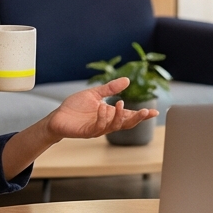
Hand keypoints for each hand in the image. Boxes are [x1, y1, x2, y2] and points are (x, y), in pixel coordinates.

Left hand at [44, 77, 158, 140]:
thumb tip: (127, 80)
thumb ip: (110, 89)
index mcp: (110, 114)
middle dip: (137, 118)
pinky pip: (99, 126)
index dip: (142, 114)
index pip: (129, 115)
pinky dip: (103, 117)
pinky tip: (103, 108)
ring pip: (115, 126)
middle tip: (146, 112)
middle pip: (127, 123)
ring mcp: (98, 128)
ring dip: (119, 116)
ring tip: (120, 103)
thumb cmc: (75, 107)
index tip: (154, 112)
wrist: (58, 116)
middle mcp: (107, 123)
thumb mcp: (94, 94)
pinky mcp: (88, 132)